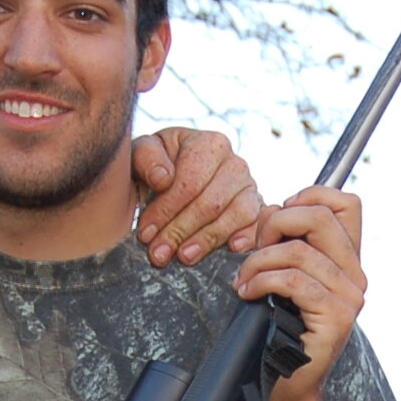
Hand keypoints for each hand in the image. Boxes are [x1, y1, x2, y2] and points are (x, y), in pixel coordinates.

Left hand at [130, 128, 265, 268]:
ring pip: (235, 215)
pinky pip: (258, 223)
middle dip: (181, 231)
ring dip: (208, 239)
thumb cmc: (158, 165)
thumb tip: (162, 178)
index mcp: (209, 144)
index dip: (166, 210)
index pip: (189, 182)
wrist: (177, 173)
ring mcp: (249, 186)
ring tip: (185, 257)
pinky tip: (231, 248)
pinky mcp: (258, 208)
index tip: (145, 232)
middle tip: (159, 253)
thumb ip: (146, 158)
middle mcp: (235, 163)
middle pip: (210, 203)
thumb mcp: (142, 153)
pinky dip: (247, 235)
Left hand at [237, 185, 365, 400]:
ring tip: (244, 279)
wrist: (289, 387)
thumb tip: (273, 209)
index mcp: (346, 260)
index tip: (278, 219)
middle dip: (276, 223)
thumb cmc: (280, 333)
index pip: (346, 203)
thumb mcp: (282, 276)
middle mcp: (355, 275)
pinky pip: (294, 281)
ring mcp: (349, 297)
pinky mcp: (336, 318)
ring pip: (299, 251)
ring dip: (259, 260)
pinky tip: (248, 292)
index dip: (309, 195)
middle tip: (254, 249)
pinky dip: (263, 281)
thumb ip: (284, 240)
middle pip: (320, 216)